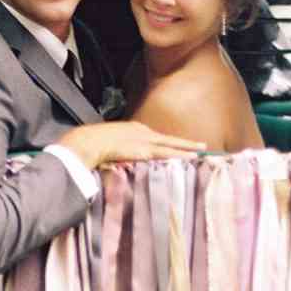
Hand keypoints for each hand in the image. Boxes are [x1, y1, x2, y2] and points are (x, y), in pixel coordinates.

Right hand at [58, 120, 206, 170]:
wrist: (89, 142)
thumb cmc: (92, 145)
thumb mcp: (107, 146)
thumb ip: (116, 152)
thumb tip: (116, 160)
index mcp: (133, 131)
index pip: (155, 138)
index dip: (167, 143)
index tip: (178, 146)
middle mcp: (142, 132)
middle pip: (167, 139)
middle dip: (184, 143)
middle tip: (201, 145)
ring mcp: (145, 140)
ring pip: (171, 145)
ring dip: (187, 148)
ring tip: (202, 151)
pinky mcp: (145, 149)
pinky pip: (167, 152)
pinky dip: (180, 154)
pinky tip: (192, 157)